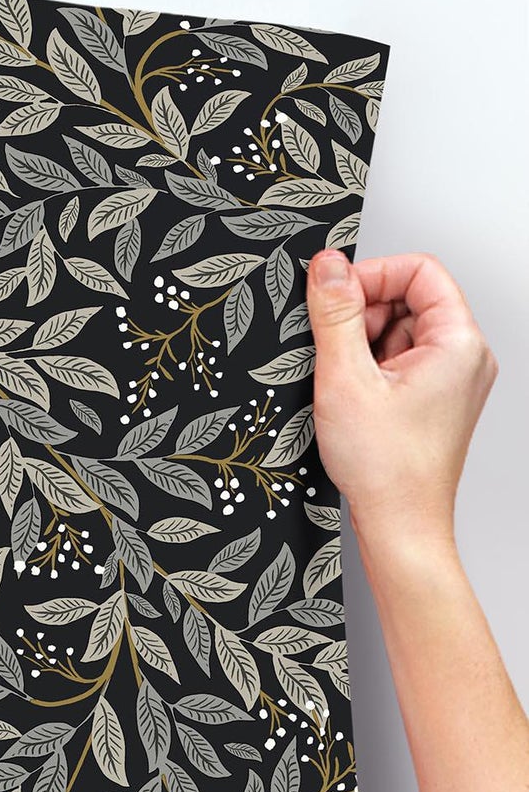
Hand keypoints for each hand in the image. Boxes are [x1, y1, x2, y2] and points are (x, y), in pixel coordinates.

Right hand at [307, 247, 497, 552]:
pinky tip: (352, 399)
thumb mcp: (345, 379)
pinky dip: (369, 371)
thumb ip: (335, 314)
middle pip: (410, 300)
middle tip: (333, 349)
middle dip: (363, 315)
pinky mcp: (434, 401)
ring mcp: (451, 381)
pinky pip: (399, 363)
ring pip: (400, 333)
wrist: (400, 525)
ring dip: (362, 346)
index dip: (372, 275)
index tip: (333, 295)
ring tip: (344, 384)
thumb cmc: (386, 467)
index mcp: (458, 343)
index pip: (420, 271)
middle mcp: (464, 358)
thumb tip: (327, 266)